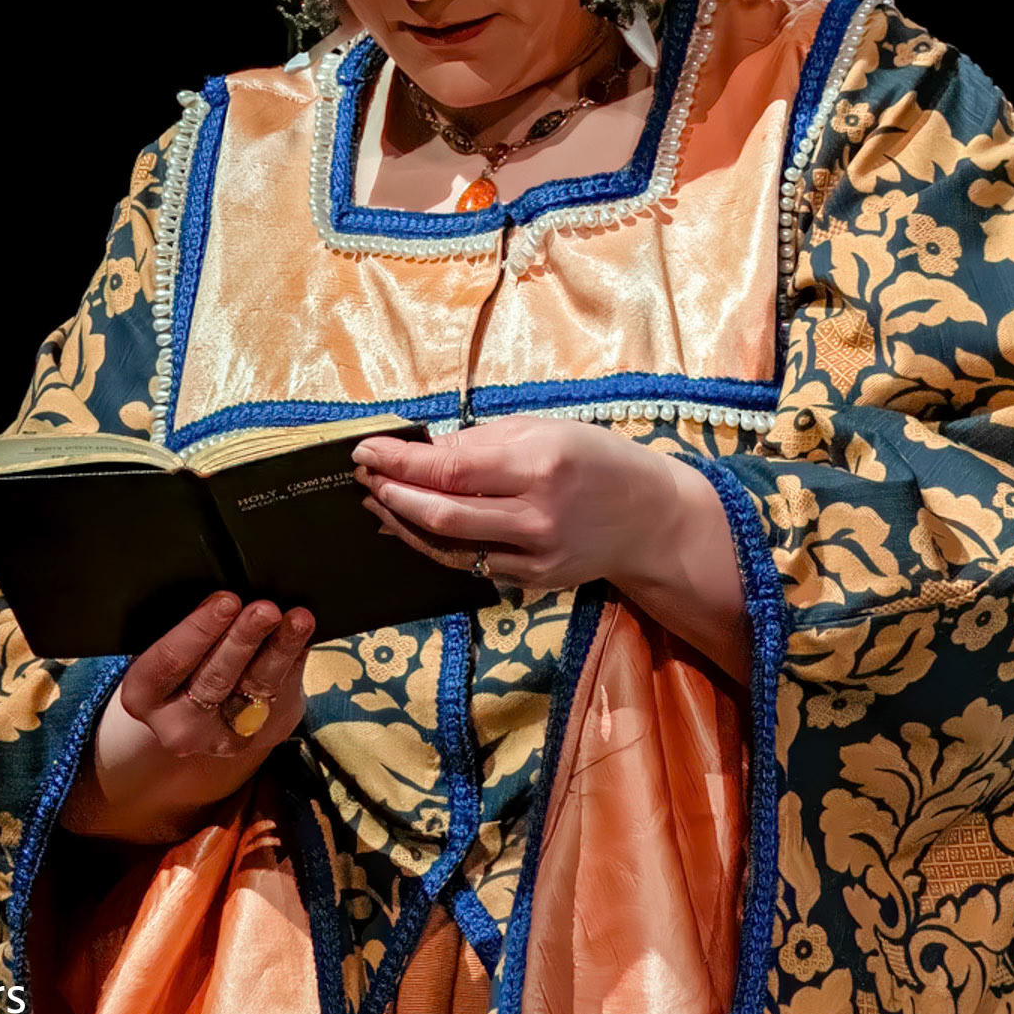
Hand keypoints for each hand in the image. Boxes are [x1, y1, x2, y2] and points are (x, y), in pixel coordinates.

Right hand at [61, 592, 313, 842]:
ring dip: (280, 649)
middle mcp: (179, 724)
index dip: (199, 629)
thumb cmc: (182, 662)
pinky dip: (296, 660)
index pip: (170, 661)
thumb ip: (190, 626)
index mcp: (144, 694)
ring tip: (297, 620)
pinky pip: (283, 693)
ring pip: (256, 686)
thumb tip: (227, 593)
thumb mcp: (170, 645)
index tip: (226, 599)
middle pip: (214, 678)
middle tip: (265, 609)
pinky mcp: (263, 733)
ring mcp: (223, 735)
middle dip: (243, 639)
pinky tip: (304, 636)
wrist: (201, 714)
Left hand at [352, 415, 672, 589]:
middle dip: (392, 493)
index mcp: (540, 466)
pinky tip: (411, 527)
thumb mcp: (544, 430)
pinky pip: (471, 564)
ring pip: (448, 547)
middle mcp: (536, 516)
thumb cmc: (596, 459)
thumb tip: (424, 450)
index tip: (365, 449)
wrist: (650, 519)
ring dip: (403, 523)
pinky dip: (435, 545)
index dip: (400, 461)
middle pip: (441, 514)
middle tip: (363, 474)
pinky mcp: (533, 582)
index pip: (451, 469)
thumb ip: (482, 442)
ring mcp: (535, 557)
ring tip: (377, 500)